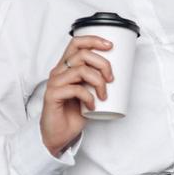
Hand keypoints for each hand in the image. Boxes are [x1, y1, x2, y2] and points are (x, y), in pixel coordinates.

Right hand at [40, 36, 113, 157]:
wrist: (60, 133)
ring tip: (103, 95)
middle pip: (82, 55)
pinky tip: (93, 105)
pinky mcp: (52, 95)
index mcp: (67, 66)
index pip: (76, 43)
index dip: (94, 40)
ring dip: (98, 82)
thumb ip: (98, 78)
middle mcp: (58, 71)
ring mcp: (54, 82)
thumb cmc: (76, 112)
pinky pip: (75, 89)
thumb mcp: (91, 90)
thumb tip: (121, 69)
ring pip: (81, 71)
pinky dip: (89, 97)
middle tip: (111, 79)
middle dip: (103, 64)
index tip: (111, 46)